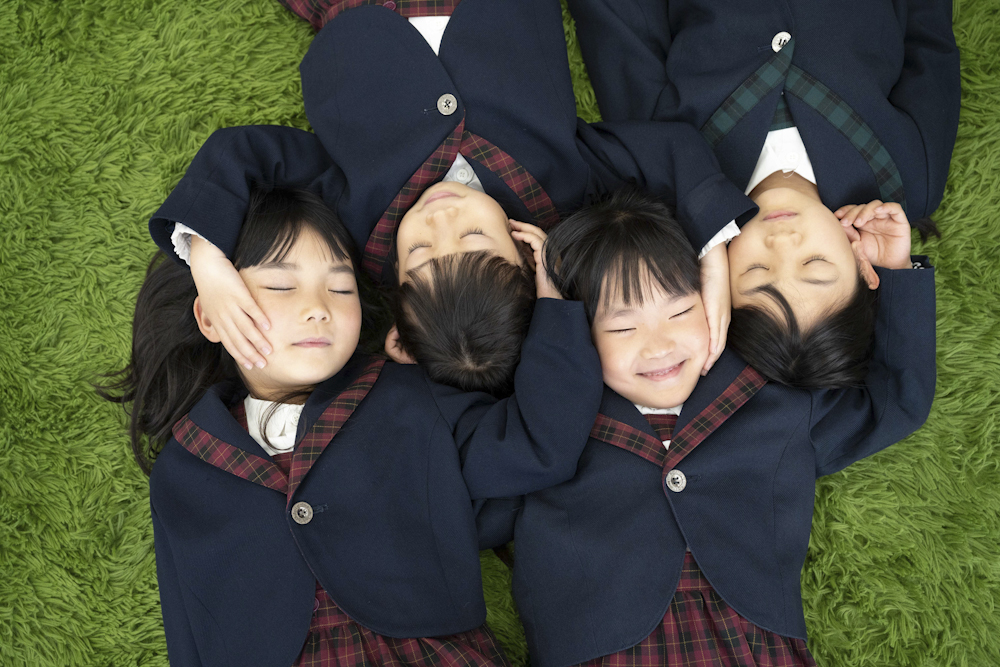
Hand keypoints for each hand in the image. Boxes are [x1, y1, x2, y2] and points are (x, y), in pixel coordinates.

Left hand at [189, 236, 272, 369]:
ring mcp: (231, 305)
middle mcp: (223, 316)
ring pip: (245, 328)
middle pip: (238, 340)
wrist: (206, 264)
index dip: (240, 356)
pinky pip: (250, 309)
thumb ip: (218, 317)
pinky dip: (259, 318)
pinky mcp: (238, 293)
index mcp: (217, 320)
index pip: (229, 344)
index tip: (251, 366)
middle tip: (263, 364)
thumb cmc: (211, 284)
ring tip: (269, 350)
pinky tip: (268, 327)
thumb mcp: (210, 304)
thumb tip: (225, 327)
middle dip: (251, 354)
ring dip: (258, 341)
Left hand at [509, 220, 562, 299]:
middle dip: (523, 225)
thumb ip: (527, 260)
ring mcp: (550, 252)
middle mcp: (550, 251)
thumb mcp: (531, 270)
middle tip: (510, 221)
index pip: (536, 237)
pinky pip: (536, 241)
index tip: (513, 228)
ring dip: (523, 227)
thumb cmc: (541, 289)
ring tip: (511, 225)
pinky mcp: (546, 256)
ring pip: (537, 233)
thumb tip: (516, 252)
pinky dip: (525, 236)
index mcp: (547, 254)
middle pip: (537, 232)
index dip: (525, 231)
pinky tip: (515, 235)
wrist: (550, 298)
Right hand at [699, 242, 729, 374]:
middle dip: (708, 360)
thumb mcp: (696, 292)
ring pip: (717, 342)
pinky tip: (706, 356)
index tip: (700, 367)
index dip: (707, 354)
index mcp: (717, 312)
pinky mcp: (717, 308)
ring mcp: (721, 313)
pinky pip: (715, 331)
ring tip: (701, 370)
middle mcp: (722, 315)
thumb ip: (690, 306)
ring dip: (710, 357)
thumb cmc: (702, 270)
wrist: (710, 254)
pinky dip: (711, 346)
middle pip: (717, 345)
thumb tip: (677, 317)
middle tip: (700, 374)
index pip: (714, 339)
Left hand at [834, 201, 911, 269]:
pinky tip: (877, 211)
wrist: (889, 267)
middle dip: (852, 213)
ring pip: (875, 205)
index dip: (845, 210)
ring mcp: (886, 218)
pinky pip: (895, 208)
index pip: (853, 210)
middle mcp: (874, 218)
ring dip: (865, 211)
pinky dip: (886, 207)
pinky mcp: (900, 221)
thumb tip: (839, 224)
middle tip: (845, 222)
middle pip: (862, 206)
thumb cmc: (872, 256)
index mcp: (862, 222)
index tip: (836, 216)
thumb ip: (849, 235)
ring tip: (858, 223)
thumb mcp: (857, 246)